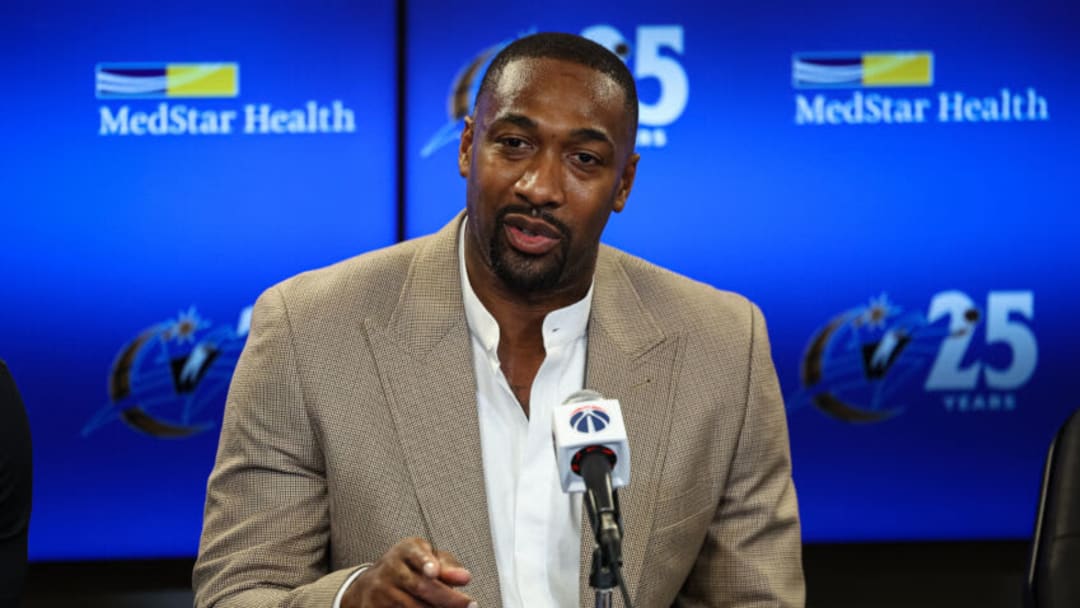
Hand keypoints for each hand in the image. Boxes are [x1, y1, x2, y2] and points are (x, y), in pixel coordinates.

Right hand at [342, 537, 476, 607]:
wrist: (373, 583)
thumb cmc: (410, 567)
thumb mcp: (428, 558)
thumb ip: (448, 566)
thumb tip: (465, 577)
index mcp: (406, 550)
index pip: (415, 554)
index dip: (425, 562)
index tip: (434, 571)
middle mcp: (391, 568)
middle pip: (420, 586)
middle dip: (448, 598)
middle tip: (470, 604)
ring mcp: (381, 590)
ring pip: (411, 606)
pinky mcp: (375, 607)